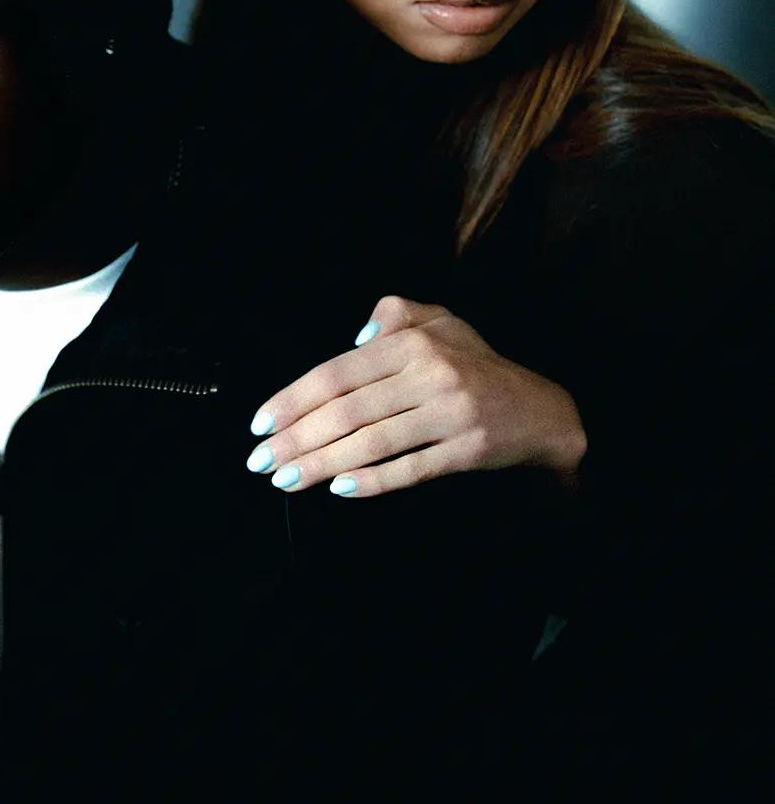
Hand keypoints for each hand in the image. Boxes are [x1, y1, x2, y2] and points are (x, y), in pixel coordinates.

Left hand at [245, 295, 586, 497]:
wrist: (543, 411)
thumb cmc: (479, 365)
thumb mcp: (441, 322)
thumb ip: (394, 315)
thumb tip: (353, 339)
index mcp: (414, 342)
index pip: (338, 372)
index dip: (293, 398)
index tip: (261, 423)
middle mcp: (430, 374)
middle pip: (347, 410)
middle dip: (296, 437)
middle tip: (260, 460)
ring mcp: (450, 414)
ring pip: (371, 442)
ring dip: (322, 463)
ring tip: (286, 479)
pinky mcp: (467, 450)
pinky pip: (411, 468)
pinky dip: (373, 480)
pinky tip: (340, 488)